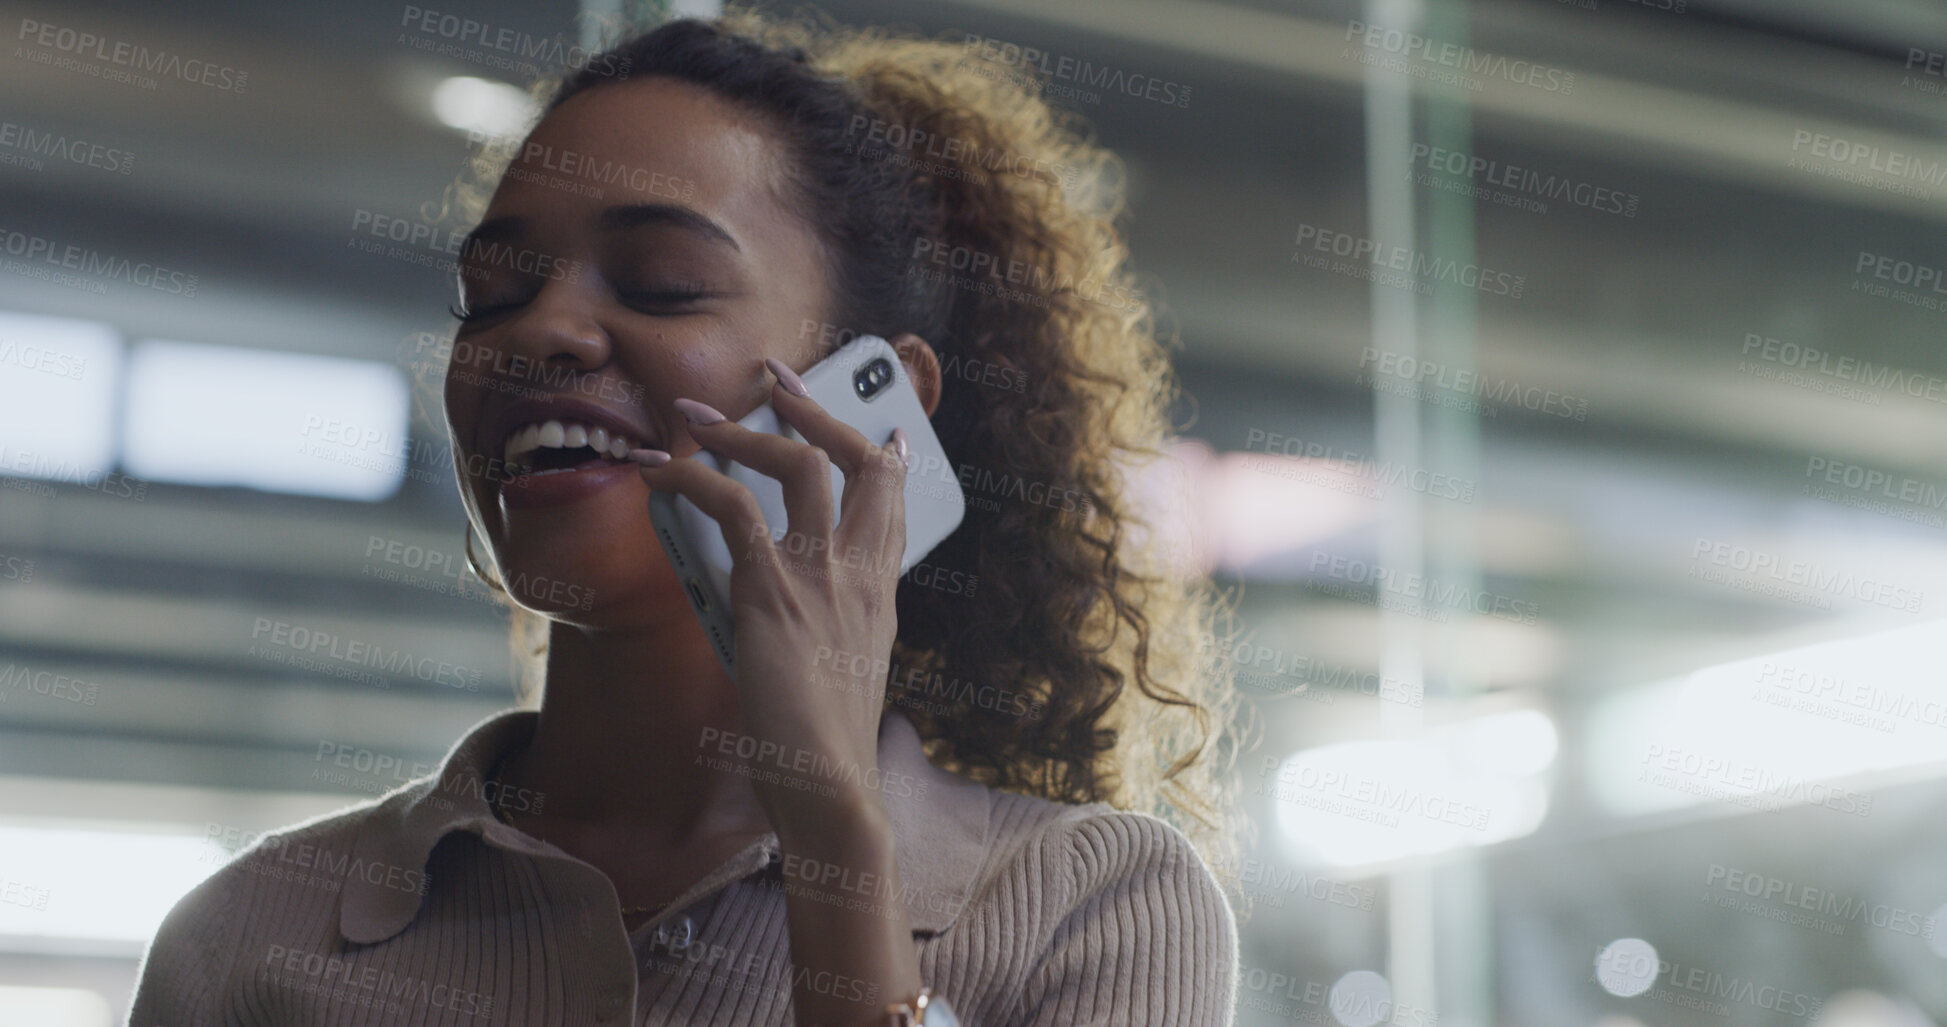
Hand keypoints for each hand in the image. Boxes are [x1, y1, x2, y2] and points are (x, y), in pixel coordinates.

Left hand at [630, 356, 911, 833]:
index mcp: (881, 594)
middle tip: (776, 379)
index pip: (895, 501)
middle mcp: (860, 572)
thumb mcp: (843, 675)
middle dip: (816, 408)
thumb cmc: (826, 749)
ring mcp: (822, 575)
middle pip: (858, 461)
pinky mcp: (773, 588)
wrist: (831, 787)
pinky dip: (689, 477)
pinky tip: (657, 471)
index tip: (883, 427)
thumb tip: (780, 608)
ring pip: (797, 464)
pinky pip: (730, 506)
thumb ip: (827, 630)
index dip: (886, 454)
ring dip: (744, 428)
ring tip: (698, 413)